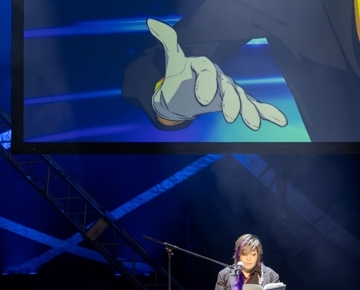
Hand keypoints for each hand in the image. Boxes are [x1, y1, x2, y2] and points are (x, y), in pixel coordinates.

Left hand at [147, 19, 287, 129]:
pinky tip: (280, 121)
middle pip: (228, 87)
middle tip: (230, 117)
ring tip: (251, 125)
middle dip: (230, 101)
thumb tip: (152, 22)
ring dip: (248, 111)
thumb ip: (168, 41)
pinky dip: (267, 112)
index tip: (202, 100)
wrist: (183, 94)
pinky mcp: (234, 101)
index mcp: (204, 65)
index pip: (207, 71)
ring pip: (240, 98)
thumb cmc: (179, 76)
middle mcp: (220, 76)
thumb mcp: (172, 61)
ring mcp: (228, 88)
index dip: (205, 84)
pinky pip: (253, 105)